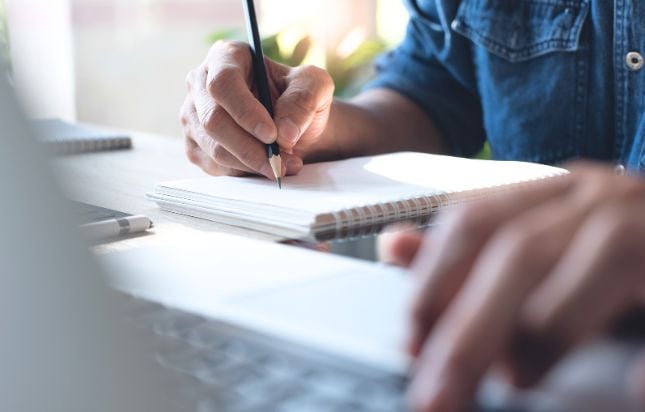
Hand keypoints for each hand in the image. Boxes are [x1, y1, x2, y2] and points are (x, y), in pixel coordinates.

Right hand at [180, 40, 334, 177]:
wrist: (292, 126)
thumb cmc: (300, 99)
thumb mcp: (315, 87)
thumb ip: (304, 100)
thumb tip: (285, 132)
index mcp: (226, 57)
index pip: (223, 83)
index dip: (245, 111)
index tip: (272, 135)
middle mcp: (200, 83)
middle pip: (213, 120)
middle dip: (250, 147)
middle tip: (280, 160)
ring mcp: (193, 116)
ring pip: (214, 148)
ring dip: (252, 163)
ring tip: (284, 165)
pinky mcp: (195, 145)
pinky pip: (214, 166)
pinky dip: (244, 173)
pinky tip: (266, 168)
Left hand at [384, 163, 644, 410]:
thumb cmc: (615, 258)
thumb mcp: (537, 249)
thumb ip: (467, 254)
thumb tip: (392, 245)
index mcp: (553, 191)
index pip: (473, 221)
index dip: (433, 282)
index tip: (411, 343)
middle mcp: (602, 195)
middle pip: (521, 248)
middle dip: (470, 327)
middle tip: (437, 392)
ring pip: (601, 256)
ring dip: (547, 331)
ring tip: (516, 380)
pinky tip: (630, 389)